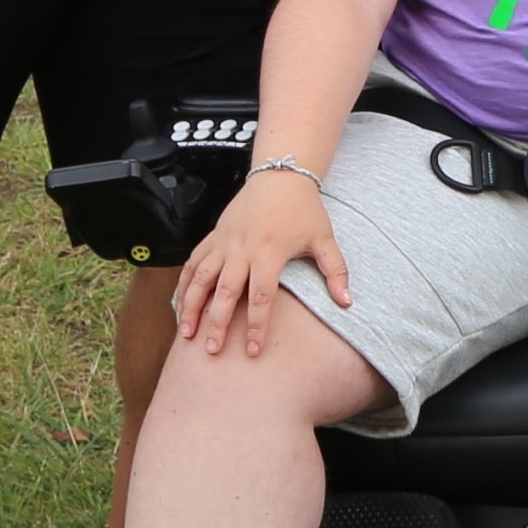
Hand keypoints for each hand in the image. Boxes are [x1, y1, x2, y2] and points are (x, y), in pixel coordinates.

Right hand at [177, 172, 351, 356]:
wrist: (279, 175)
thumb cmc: (303, 209)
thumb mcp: (324, 239)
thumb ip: (336, 272)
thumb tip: (347, 303)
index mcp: (268, 253)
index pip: (260, 297)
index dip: (256, 326)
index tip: (252, 350)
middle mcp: (241, 249)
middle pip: (224, 292)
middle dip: (216, 323)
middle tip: (211, 351)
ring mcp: (224, 242)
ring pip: (200, 278)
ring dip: (190, 306)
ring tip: (187, 334)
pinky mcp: (214, 236)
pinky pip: (193, 262)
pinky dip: (184, 283)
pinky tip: (179, 304)